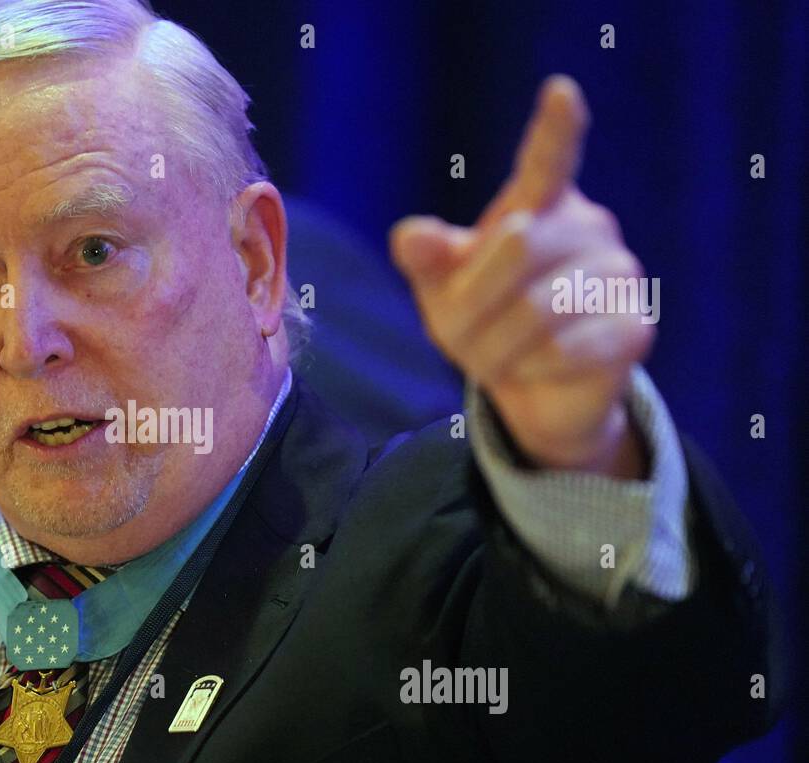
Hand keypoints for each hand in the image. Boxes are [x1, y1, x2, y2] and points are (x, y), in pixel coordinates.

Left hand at [390, 75, 652, 477]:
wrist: (530, 389)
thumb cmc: (482, 322)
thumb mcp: (442, 289)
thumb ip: (428, 259)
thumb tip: (409, 237)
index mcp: (541, 205)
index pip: (549, 159)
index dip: (556, 128)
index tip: (560, 91)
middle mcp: (589, 227)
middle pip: (518, 248)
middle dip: (472, 305)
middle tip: (461, 340)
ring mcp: (620, 273)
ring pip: (541, 307)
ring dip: (499, 347)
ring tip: (497, 359)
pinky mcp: (634, 327)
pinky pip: (571, 347)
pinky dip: (535, 368)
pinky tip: (534, 369)